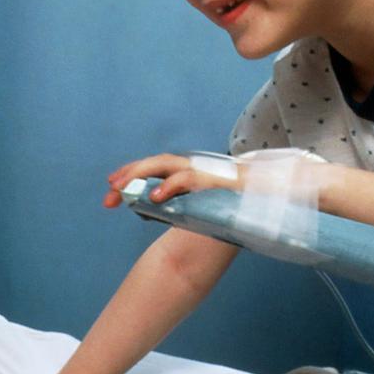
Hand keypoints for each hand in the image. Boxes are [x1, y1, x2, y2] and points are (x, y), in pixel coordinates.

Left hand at [103, 153, 238, 207]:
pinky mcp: (212, 179)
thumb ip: (171, 205)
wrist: (263, 201)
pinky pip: (187, 179)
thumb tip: (142, 209)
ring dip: (142, 174)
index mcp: (185, 172)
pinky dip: (169, 186)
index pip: (153, 167)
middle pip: (155, 163)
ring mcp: (202, 171)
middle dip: (130, 174)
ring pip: (166, 165)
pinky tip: (154, 198)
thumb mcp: (193, 206)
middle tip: (110, 191)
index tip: (111, 186)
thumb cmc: (228, 204)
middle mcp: (191, 167)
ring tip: (123, 190)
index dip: (131, 173)